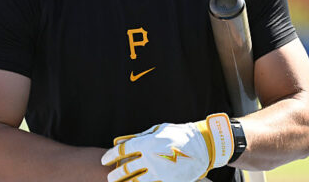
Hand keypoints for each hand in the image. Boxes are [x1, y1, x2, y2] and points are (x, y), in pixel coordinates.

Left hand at [101, 113, 233, 181]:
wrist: (203, 146)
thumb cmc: (178, 134)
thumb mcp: (157, 131)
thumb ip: (139, 137)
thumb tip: (122, 141)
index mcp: (146, 144)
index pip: (122, 152)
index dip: (111, 156)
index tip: (105, 160)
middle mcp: (150, 159)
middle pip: (125, 169)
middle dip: (115, 174)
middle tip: (110, 177)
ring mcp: (159, 172)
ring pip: (135, 181)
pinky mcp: (167, 181)